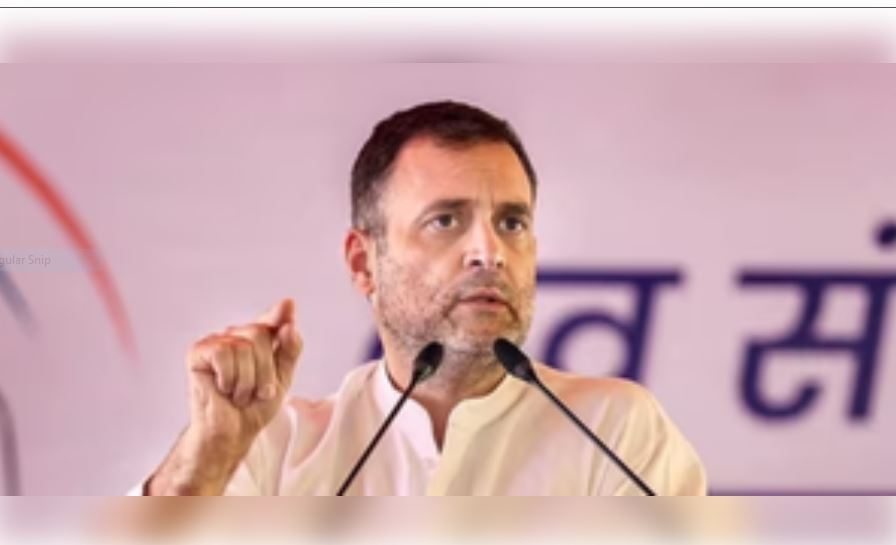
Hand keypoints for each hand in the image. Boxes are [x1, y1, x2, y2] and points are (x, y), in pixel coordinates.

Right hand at [147, 298, 301, 494]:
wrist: (232, 433)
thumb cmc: (254, 407)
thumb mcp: (282, 377)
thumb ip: (289, 349)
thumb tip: (290, 324)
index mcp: (256, 341)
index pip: (271, 321)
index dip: (279, 314)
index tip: (288, 305)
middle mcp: (235, 336)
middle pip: (260, 333)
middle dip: (265, 370)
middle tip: (257, 391)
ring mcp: (216, 342)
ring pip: (243, 345)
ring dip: (247, 380)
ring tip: (239, 394)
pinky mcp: (198, 352)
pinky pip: (223, 352)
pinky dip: (229, 377)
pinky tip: (223, 389)